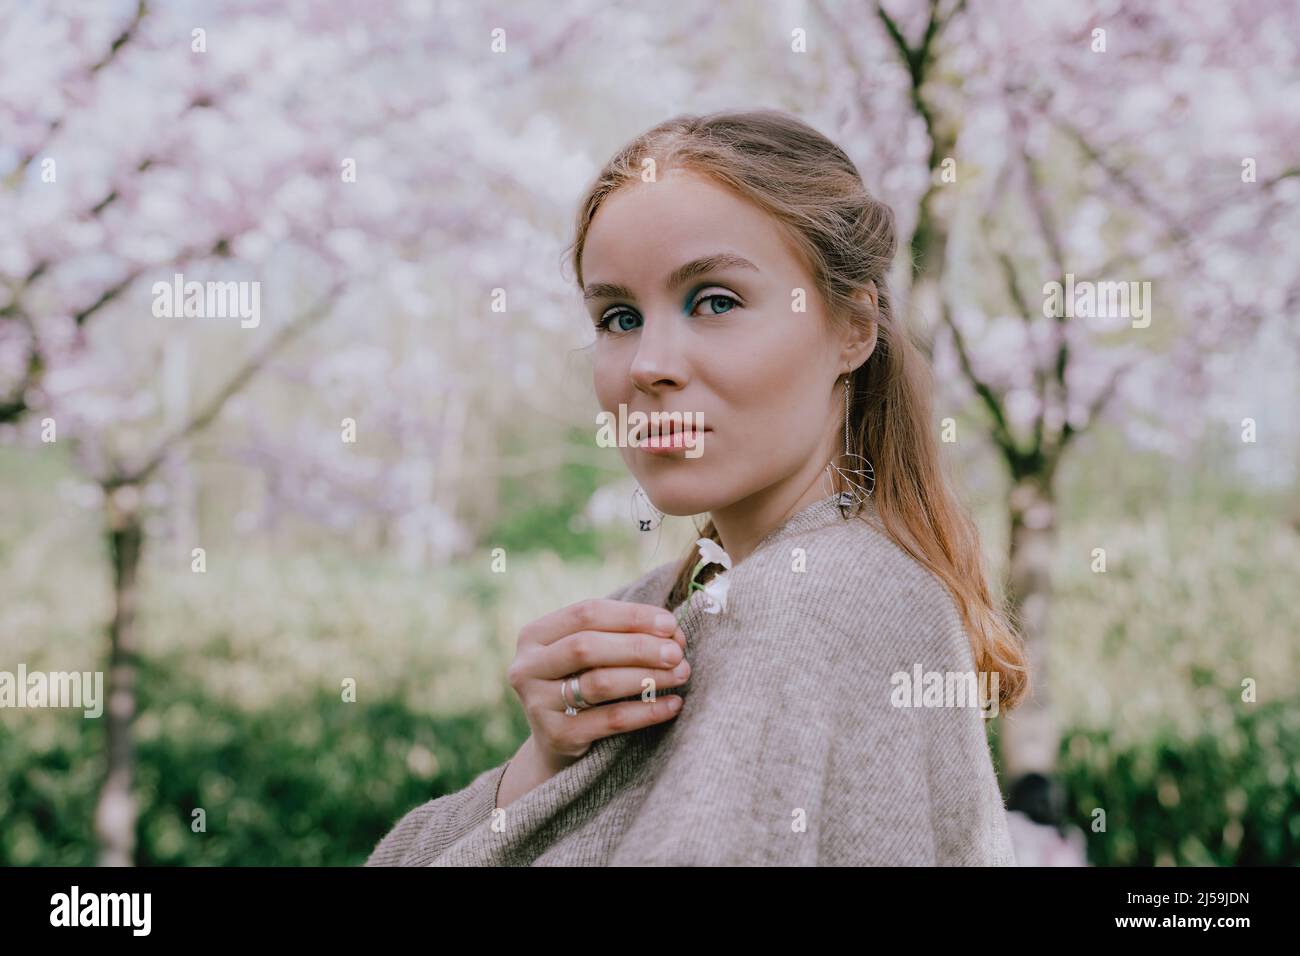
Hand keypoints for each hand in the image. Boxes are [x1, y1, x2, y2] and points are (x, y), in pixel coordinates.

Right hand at [506, 598, 689, 772]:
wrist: (558, 742)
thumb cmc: (583, 681)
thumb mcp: (591, 654)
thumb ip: (622, 635)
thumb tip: (672, 631)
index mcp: (534, 635)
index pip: (586, 613)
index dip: (631, 616)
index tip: (670, 624)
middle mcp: (527, 667)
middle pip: (587, 646)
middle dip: (639, 647)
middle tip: (677, 653)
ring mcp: (537, 703)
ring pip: (599, 683)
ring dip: (647, 676)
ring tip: (681, 674)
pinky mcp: (556, 736)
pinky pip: (610, 720)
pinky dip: (647, 711)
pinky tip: (673, 704)